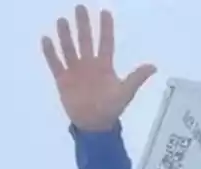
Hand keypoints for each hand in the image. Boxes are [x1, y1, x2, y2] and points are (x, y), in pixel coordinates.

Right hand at [41, 6, 155, 131]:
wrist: (94, 124)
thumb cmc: (111, 108)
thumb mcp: (126, 92)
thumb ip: (137, 77)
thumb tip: (153, 66)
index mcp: (104, 66)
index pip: (105, 42)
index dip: (105, 28)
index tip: (105, 12)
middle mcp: (89, 64)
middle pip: (85, 40)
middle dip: (83, 25)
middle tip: (80, 7)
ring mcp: (75, 71)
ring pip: (69, 49)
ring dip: (66, 35)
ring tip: (62, 20)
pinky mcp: (62, 79)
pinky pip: (55, 63)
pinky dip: (51, 52)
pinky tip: (47, 39)